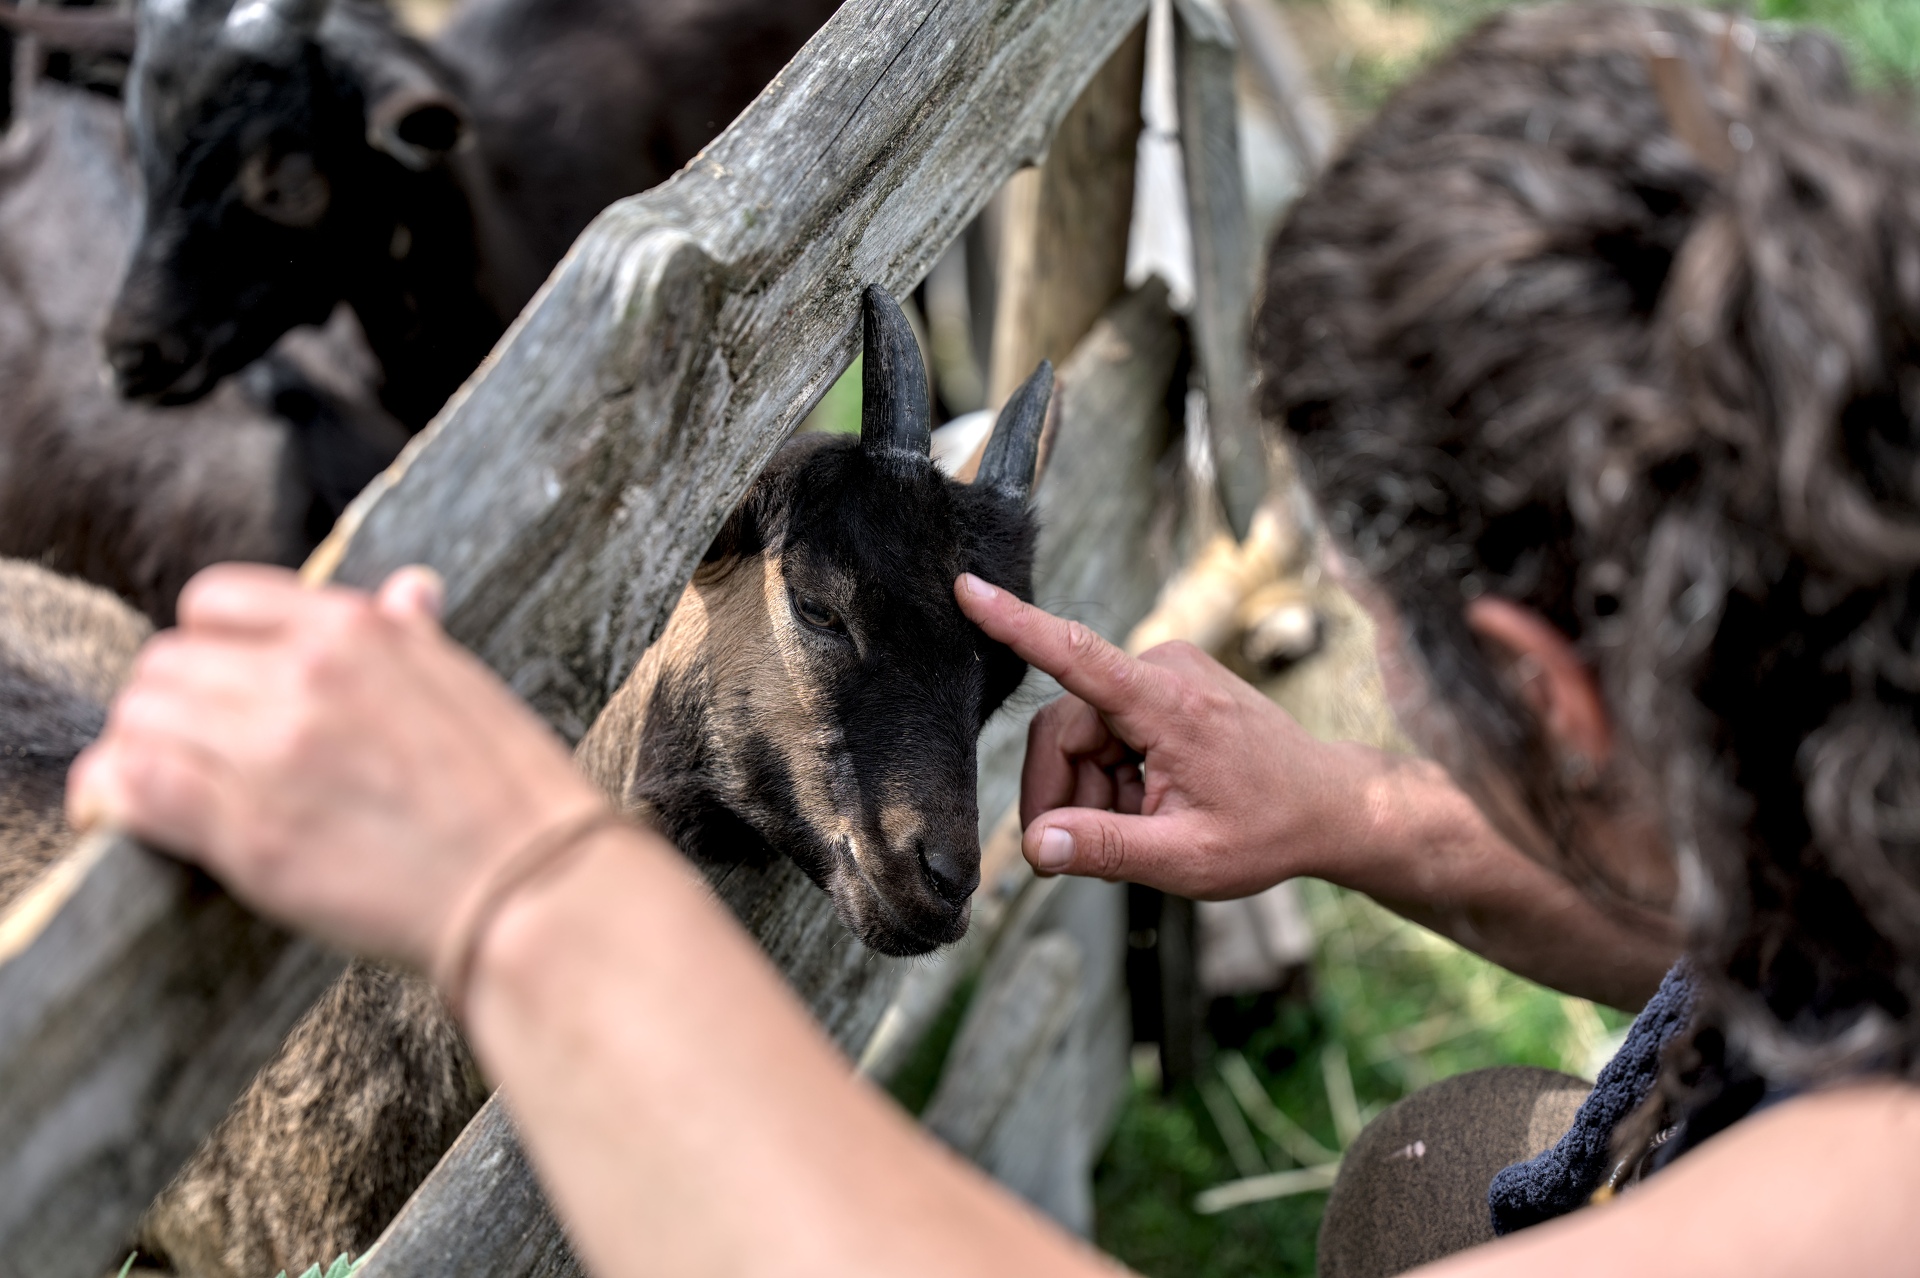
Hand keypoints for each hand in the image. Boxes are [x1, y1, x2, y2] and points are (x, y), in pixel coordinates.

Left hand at [67, 564, 610, 970]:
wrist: (530, 889)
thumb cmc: (514, 796)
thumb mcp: (469, 686)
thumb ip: (413, 637)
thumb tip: (407, 590)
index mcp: (359, 631)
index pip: (215, 600)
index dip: (208, 646)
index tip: (222, 690)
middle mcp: (305, 676)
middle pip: (164, 663)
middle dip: (168, 708)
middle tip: (194, 756)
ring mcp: (272, 751)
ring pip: (137, 721)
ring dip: (141, 754)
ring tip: (167, 792)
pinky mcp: (249, 831)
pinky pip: (132, 785)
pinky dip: (117, 798)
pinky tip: (130, 818)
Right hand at [955, 572, 1379, 898]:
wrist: (1327, 805)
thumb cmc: (1267, 830)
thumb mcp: (1186, 860)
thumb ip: (1105, 849)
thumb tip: (1035, 846)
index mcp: (1170, 704)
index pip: (1077, 655)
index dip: (1016, 624)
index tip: (968, 588)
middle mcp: (1163, 671)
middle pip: (1064, 729)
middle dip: (1066, 793)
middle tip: (1086, 850)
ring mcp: (1165, 673)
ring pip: (1080, 735)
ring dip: (1092, 791)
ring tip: (1142, 827)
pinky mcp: (1163, 685)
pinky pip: (1104, 730)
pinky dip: (1111, 777)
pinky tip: (1148, 805)